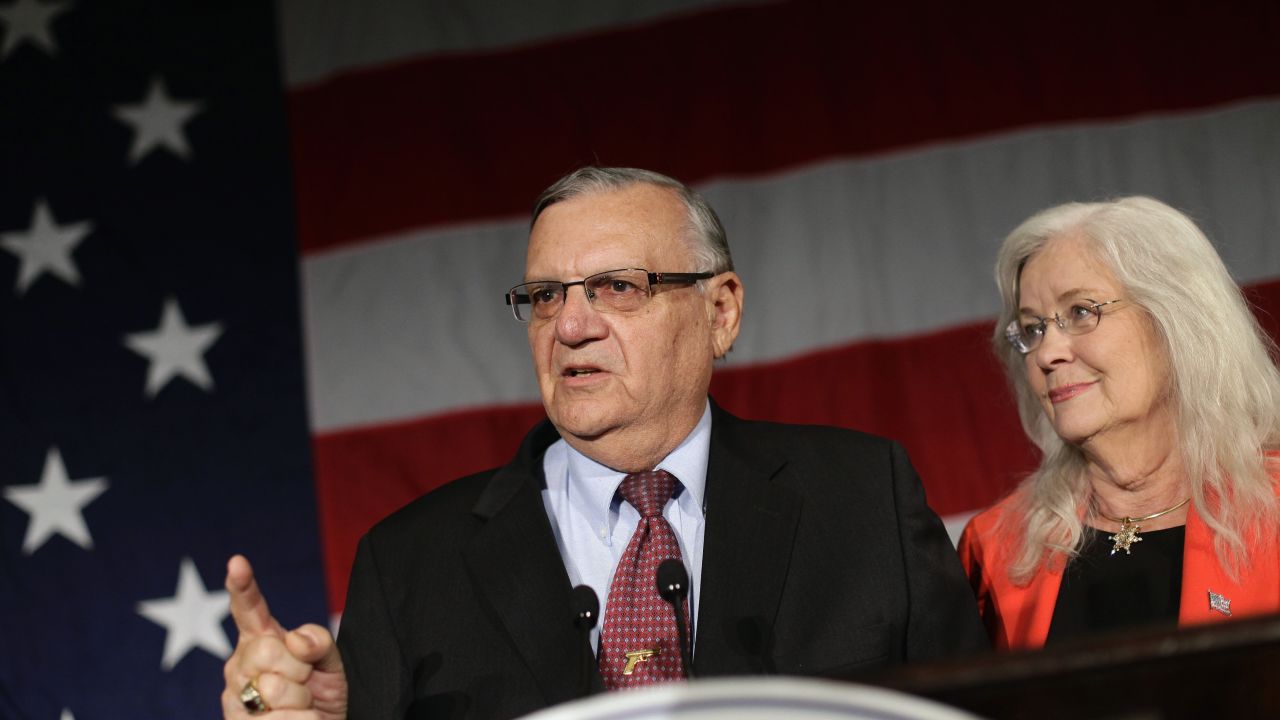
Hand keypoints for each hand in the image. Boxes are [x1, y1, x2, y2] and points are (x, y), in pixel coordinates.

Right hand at [221, 555, 347, 718]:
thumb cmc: (323, 694)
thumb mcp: (331, 662)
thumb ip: (318, 641)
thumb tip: (293, 641)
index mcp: (262, 639)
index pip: (249, 609)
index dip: (242, 586)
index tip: (238, 562)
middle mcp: (240, 665)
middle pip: (265, 651)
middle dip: (298, 669)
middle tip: (305, 683)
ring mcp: (234, 697)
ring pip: (272, 689)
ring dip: (301, 701)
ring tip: (300, 707)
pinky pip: (277, 719)